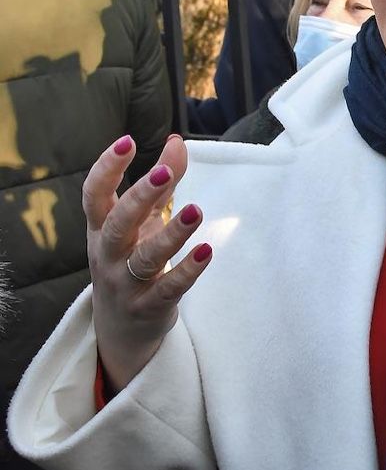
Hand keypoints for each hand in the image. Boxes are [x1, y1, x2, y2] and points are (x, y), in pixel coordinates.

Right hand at [86, 134, 211, 393]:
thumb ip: (163, 185)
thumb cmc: (131, 260)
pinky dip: (187, 271)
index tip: (127, 140)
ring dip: (171, 234)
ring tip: (195, 210)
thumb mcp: (143, 223)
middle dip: (140, 197)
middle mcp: (107, 255)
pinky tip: (207, 251)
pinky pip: (168, 289)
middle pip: (118, 224)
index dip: (106, 168)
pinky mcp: (148, 307)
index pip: (94, 195)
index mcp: (101, 229)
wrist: (120, 329)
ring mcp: (125, 284)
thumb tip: (177, 140)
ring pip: (144, 258)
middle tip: (165, 172)